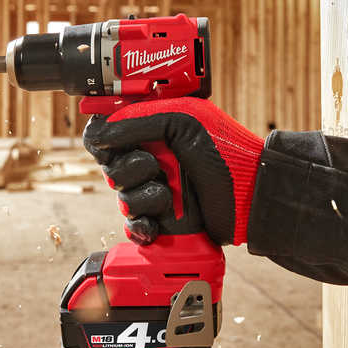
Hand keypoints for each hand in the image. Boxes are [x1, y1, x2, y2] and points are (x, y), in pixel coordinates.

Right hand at [83, 97, 263, 245]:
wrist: (250, 196)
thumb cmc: (224, 151)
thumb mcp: (182, 121)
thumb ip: (137, 121)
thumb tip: (97, 134)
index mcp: (151, 132)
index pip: (106, 134)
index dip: (102, 141)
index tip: (109, 146)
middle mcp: (149, 161)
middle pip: (109, 168)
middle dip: (130, 170)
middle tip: (155, 167)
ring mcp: (153, 191)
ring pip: (122, 199)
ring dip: (144, 198)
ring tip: (169, 196)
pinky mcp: (160, 220)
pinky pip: (132, 226)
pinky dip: (143, 225)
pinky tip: (158, 222)